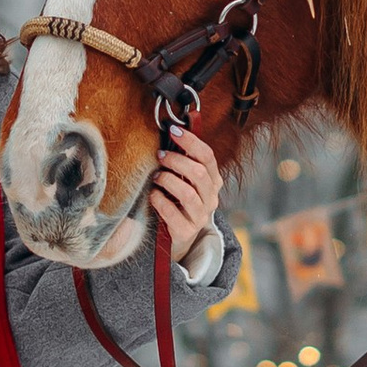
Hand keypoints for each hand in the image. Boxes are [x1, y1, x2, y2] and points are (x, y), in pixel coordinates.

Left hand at [150, 124, 224, 267]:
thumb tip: (171, 130)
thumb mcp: (185, 180)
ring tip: (156, 177)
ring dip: (167, 180)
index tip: (173, 131)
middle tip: (160, 156)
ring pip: (187, 193)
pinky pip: (172, 213)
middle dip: (176, 160)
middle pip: (198, 173)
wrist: (180, 236)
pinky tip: (153, 194)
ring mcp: (200, 216)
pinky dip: (159, 200)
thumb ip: (184, 160)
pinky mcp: (186, 231)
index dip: (191, 141)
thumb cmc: (179, 200)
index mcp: (213, 181)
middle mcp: (211, 198)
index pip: (207, 156)